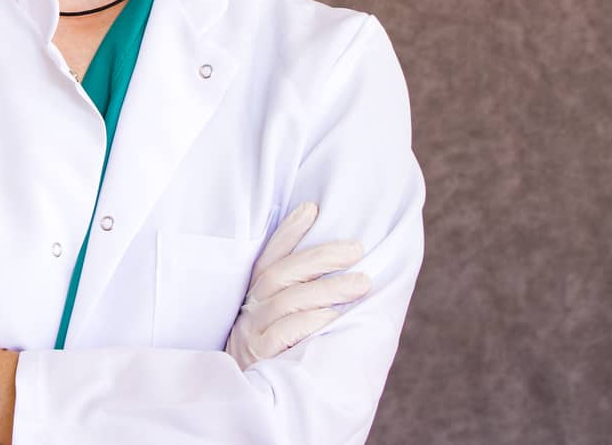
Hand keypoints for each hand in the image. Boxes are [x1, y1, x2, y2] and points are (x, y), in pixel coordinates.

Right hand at [225, 200, 371, 369]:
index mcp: (255, 298)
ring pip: (288, 300)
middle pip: (282, 273)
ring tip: (362, 283)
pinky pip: (284, 332)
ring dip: (327, 288)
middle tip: (356, 249)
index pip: (270, 257)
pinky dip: (310, 320)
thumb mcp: (277, 327)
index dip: (288, 231)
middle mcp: (251, 311)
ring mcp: (252, 333)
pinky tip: (334, 316)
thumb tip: (347, 276)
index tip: (312, 208)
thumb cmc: (275, 361)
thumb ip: (298, 302)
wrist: (250, 404)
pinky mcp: (259, 356)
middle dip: (320, 256)